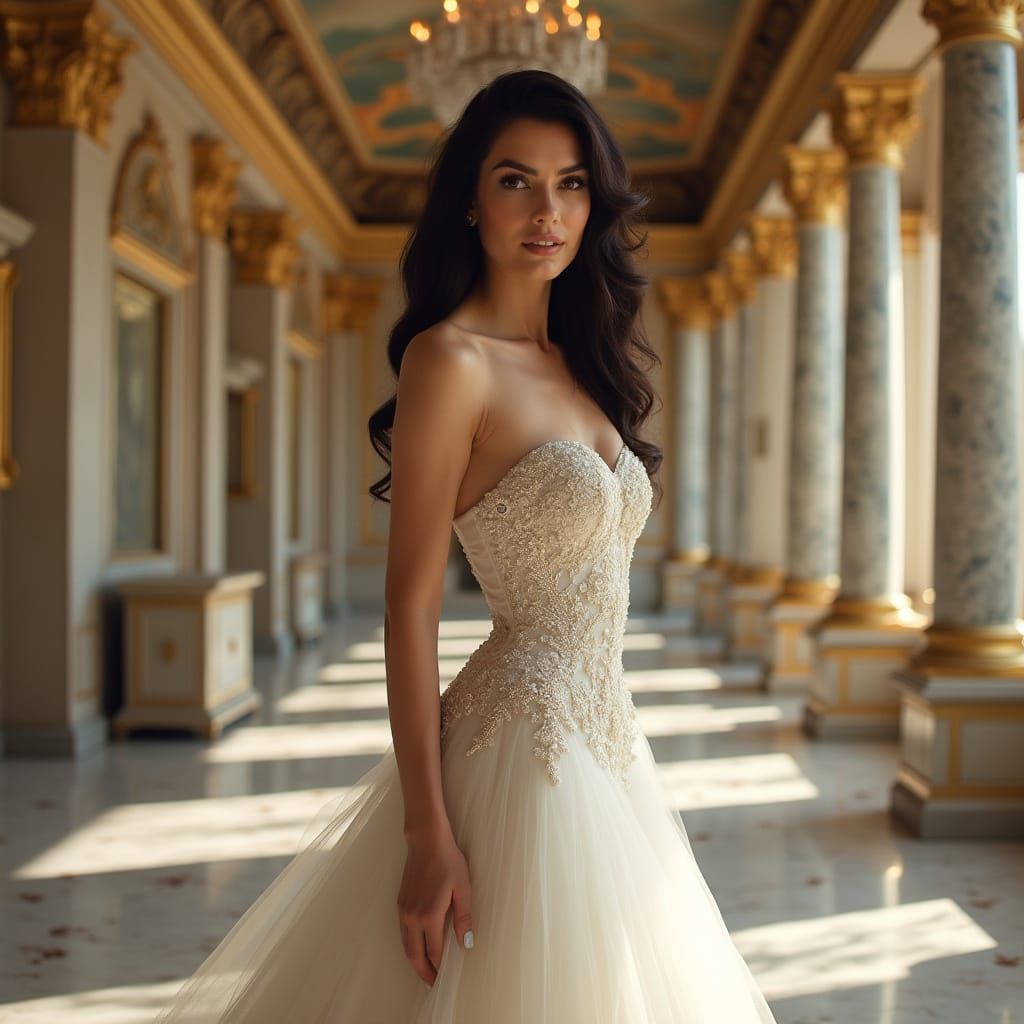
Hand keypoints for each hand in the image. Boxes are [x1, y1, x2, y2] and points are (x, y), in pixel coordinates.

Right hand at [397, 824, 473, 985]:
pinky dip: (410, 946)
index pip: (433, 951)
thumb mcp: (463, 888)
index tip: (445, 978)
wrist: (426, 841)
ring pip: (406, 945)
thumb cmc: (448, 861)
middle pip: (414, 954)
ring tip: (427, 969)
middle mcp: (412, 917)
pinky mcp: (400, 904)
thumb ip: (464, 918)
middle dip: (424, 971)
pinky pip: (403, 933)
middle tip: (434, 982)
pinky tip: (419, 946)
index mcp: (429, 915)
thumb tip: (466, 943)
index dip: (439, 967)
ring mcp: (403, 910)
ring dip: (415, 960)